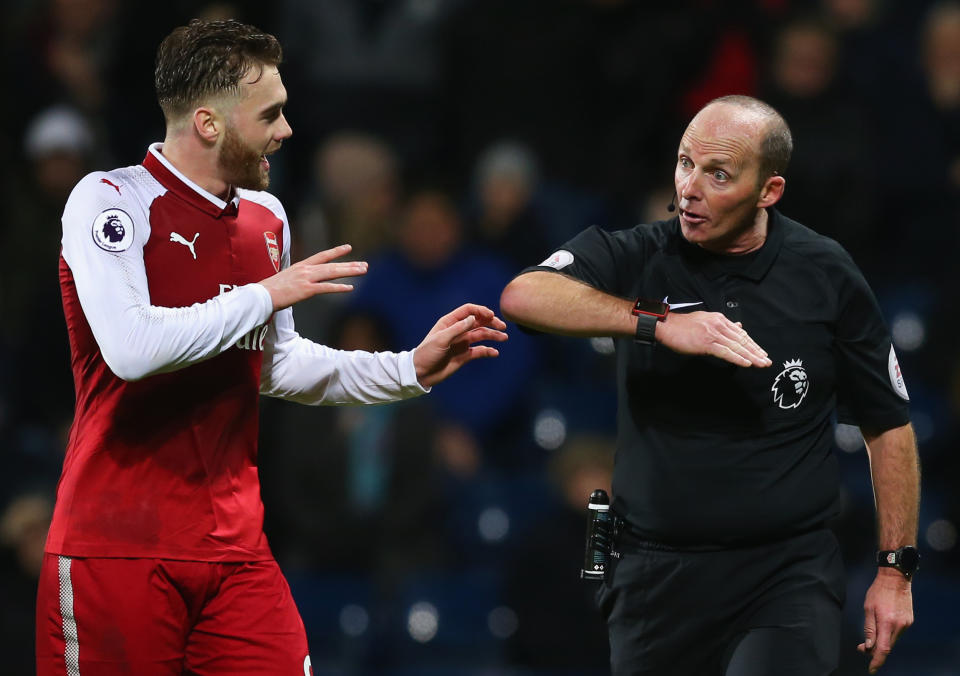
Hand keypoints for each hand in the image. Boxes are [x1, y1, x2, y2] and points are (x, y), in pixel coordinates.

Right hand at [259, 244, 366, 310]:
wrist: (260, 296)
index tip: (348, 248)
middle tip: (365, 265)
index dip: (336, 252)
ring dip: (349, 272)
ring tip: (363, 270)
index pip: (322, 256)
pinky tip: (350, 288)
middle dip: (350, 265)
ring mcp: (306, 279)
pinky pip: (326, 288)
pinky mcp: (305, 290)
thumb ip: (296, 278)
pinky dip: (339, 287)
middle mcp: (305, 270)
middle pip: (332, 265)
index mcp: (300, 266)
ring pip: (332, 273)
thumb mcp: (285, 279)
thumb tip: (301, 282)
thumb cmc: (270, 291)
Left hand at [413, 304, 507, 387]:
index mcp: (449, 322)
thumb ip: (457, 329)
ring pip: (481, 335)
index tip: (491, 315)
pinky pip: (479, 351)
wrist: (421, 373)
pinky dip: (488, 351)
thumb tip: (473, 318)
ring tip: (504, 338)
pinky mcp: (464, 355)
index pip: (468, 311)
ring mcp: (462, 343)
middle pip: (478, 322)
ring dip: (493, 335)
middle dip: (491, 322)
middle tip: (502, 326)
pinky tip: (495, 352)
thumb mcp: (440, 339)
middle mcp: (458, 331)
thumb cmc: (427, 353)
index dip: (480, 311)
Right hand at [655, 311, 770, 366]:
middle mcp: (719, 325)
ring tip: (761, 363)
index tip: (761, 353)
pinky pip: (726, 352)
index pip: (741, 334)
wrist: (667, 326)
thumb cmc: (683, 326)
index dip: (752, 344)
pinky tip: (746, 363)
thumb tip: (739, 327)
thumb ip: (722, 324)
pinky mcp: (707, 343)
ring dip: (751, 356)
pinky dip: (737, 358)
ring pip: (737, 347)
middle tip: (767, 360)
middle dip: (756, 351)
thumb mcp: (706, 320)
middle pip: (742, 340)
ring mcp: (714, 334)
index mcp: (720, 319)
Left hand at [858, 569, 913, 673]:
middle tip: (862, 647)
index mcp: (887, 622)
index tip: (871, 669)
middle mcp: (899, 626)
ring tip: (871, 634)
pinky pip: (897, 632)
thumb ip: (869, 628)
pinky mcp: (909, 621)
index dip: (877, 661)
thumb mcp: (868, 608)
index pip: (883, 649)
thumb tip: (868, 646)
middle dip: (875, 650)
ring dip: (882, 641)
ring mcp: (906, 624)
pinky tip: (882, 625)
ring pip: (892, 640)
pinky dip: (889, 634)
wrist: (895, 579)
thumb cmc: (878, 591)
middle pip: (887, 646)